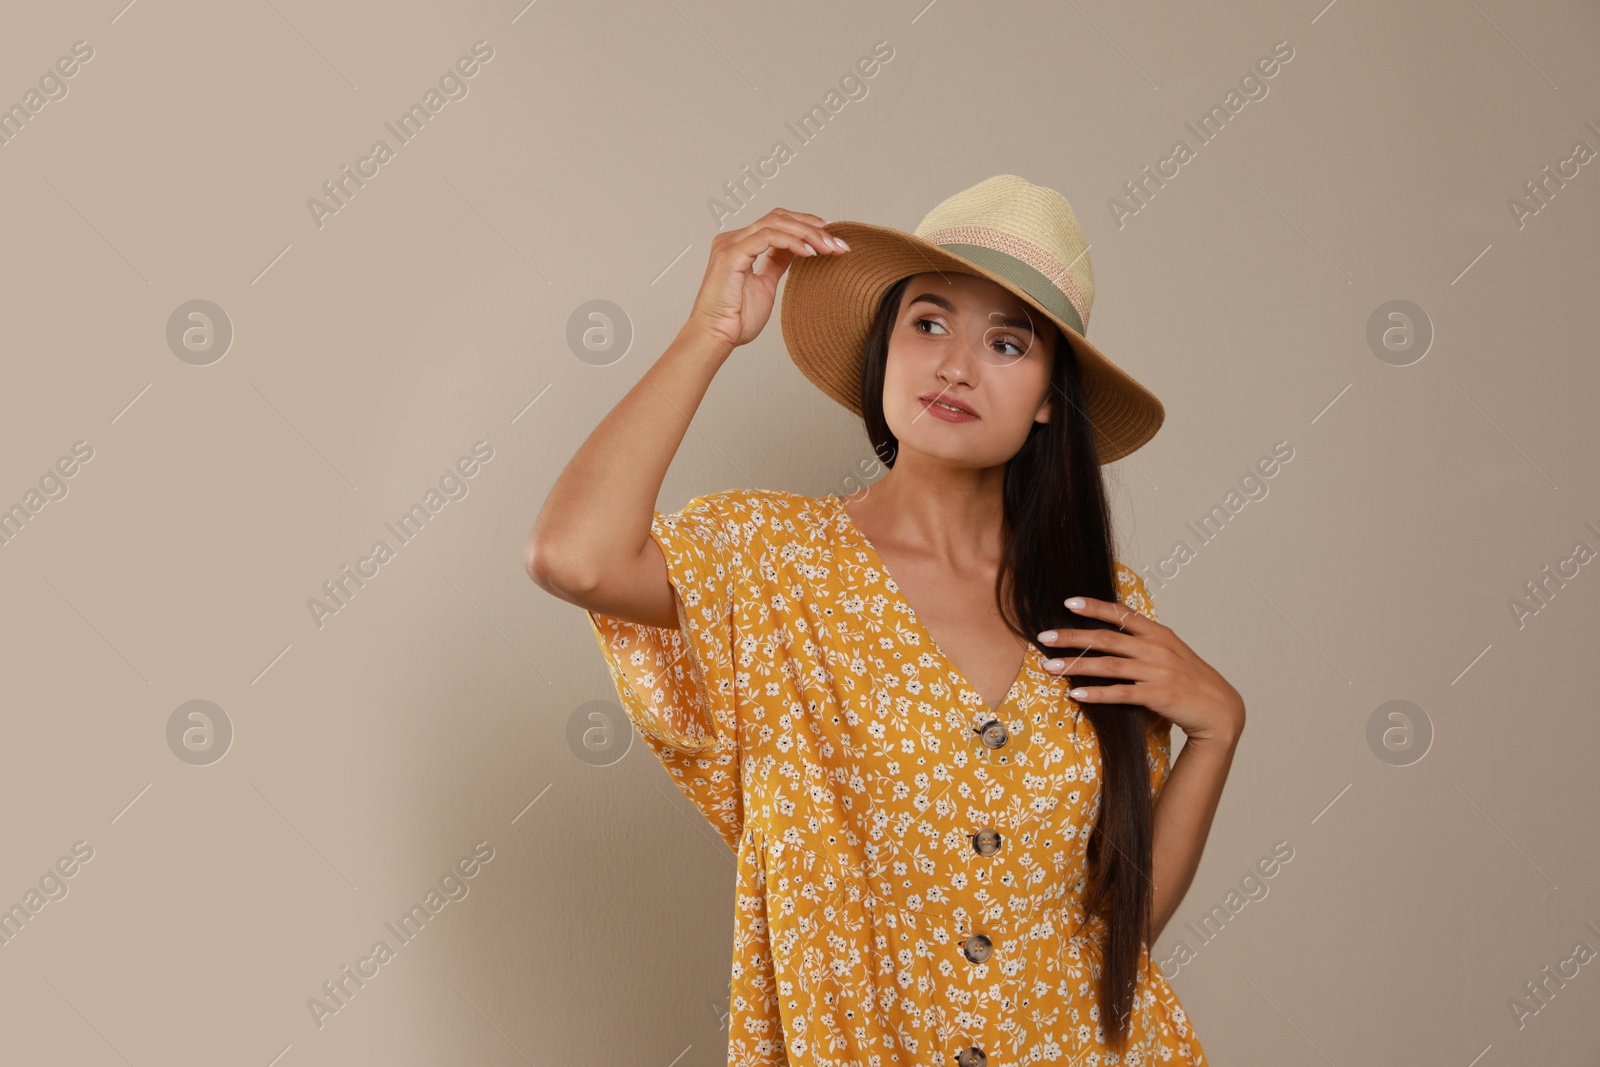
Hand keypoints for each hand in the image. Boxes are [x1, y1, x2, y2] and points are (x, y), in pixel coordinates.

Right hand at [684, 208, 848, 350]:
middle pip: (779, 218)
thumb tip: (797, 250)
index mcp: (741, 245)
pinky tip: (809, 253)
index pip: (777, 222)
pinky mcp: (731, 254)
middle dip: (813, 228)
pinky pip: (768, 237)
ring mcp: (731, 244)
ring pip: (776, 223)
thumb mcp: (766, 286)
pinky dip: (792, 242)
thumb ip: (777, 264)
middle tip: (837, 244)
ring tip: (828, 248)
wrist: (715, 337)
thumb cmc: (734, 320)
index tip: (832, 238)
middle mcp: (734, 239)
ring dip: (807, 234)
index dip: (807, 226)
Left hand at [1036, 596, 1244, 746]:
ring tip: (1049, 666)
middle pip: (1106, 639)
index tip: (1067, 602)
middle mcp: (1156, 648)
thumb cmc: (1190, 679)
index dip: (1094, 607)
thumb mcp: (1170, 651)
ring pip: (1108, 665)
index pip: (1121, 614)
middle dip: (1072, 637)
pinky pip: (1120, 693)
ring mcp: (1157, 671)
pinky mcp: (1157, 695)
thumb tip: (1111, 633)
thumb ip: (1144, 641)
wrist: (1219, 708)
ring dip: (1076, 665)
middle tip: (1044, 637)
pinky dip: (1097, 694)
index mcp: (1158, 633)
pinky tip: (1076, 694)